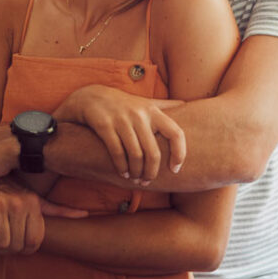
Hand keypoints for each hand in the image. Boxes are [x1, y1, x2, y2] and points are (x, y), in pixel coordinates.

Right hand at [0, 176, 87, 254]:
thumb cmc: (2, 190)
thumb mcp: (31, 197)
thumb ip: (56, 210)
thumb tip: (85, 214)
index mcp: (33, 203)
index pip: (35, 242)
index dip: (23, 249)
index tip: (14, 243)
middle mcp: (19, 203)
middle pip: (17, 246)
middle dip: (6, 249)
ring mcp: (0, 204)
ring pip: (2, 243)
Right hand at [54, 84, 186, 182]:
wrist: (91, 97)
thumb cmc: (124, 104)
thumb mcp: (145, 102)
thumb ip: (165, 106)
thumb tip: (186, 105)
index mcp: (153, 111)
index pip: (176, 133)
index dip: (180, 153)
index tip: (175, 169)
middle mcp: (140, 115)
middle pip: (153, 152)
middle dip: (151, 172)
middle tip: (147, 181)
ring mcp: (122, 120)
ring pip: (135, 155)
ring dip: (136, 172)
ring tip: (135, 179)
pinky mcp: (105, 125)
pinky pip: (117, 152)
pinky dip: (121, 167)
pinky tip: (123, 173)